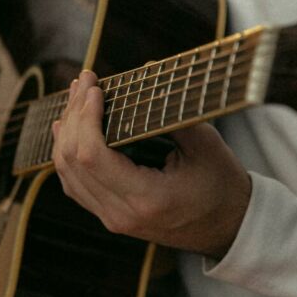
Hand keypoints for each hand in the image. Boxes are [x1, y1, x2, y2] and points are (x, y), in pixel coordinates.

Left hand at [51, 71, 250, 257]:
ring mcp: (113, 219)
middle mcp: (122, 214)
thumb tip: (146, 69)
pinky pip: (75, 184)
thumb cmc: (223, 185)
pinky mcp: (111, 216)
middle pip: (73, 162)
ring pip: (68, 174)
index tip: (95, 88)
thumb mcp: (206, 144)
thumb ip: (172, 111)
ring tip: (76, 97)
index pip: (93, 156)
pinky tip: (66, 128)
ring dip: (66, 132)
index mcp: (146, 198)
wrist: (230, 227)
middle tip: (85, 81)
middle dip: (74, 116)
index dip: (86, 118)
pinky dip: (67, 154)